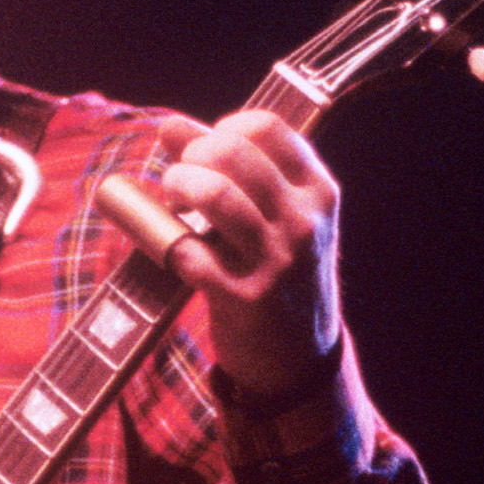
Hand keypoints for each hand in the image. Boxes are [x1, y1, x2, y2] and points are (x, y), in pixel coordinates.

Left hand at [154, 110, 343, 403]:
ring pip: (212, 192)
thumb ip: (230, 167)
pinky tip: (172, 247)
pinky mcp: (246, 297)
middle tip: (181, 182)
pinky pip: (187, 250)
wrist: (300, 359)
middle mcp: (304, 221)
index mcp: (318, 191)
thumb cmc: (280, 272)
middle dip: (190, 158)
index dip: (220, 129)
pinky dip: (166, 242)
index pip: (265, 127)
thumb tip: (169, 125)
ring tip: (173, 204)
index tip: (206, 153)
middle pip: (231, 151)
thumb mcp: (278, 217)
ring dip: (176, 189)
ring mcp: (277, 259)